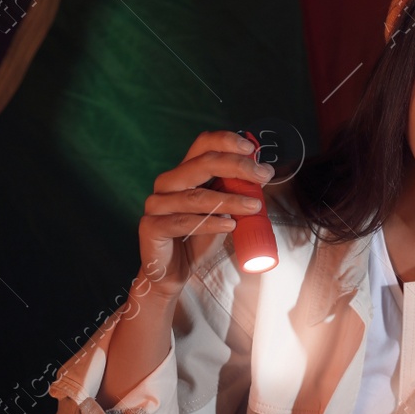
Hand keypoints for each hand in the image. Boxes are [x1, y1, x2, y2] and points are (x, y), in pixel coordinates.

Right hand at [138, 129, 275, 295]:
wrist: (173, 272)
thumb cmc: (197, 239)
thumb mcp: (222, 211)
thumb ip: (234, 192)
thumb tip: (262, 175)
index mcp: (184, 173)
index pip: (203, 145)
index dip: (226, 141)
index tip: (252, 148)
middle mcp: (168, 183)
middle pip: (202, 163)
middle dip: (237, 167)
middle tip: (263, 175)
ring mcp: (156, 203)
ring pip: (196, 196)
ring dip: (230, 200)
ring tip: (254, 206)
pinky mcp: (151, 226)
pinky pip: (184, 222)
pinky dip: (210, 223)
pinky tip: (230, 225)